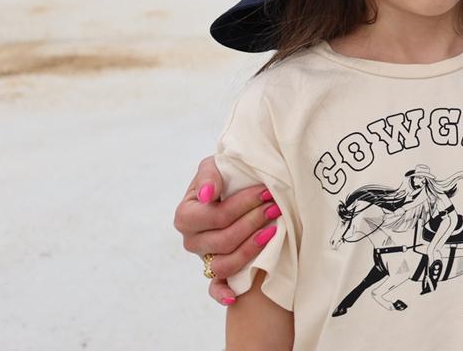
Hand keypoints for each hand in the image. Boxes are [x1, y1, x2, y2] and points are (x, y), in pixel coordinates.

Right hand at [174, 157, 277, 304]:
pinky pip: (215, 288)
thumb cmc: (225, 177)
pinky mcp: (216, 272)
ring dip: (252, 248)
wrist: (235, 189)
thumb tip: (207, 195)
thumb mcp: (214, 166)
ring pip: (226, 263)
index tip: (266, 191)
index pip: (215, 216)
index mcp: (186, 216)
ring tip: (275, 229)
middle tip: (276, 207)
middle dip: (253, 222)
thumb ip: (208, 175)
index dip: (242, 205)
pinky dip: (222, 294)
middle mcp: (193, 240)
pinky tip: (234, 296)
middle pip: (224, 240)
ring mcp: (204, 258)